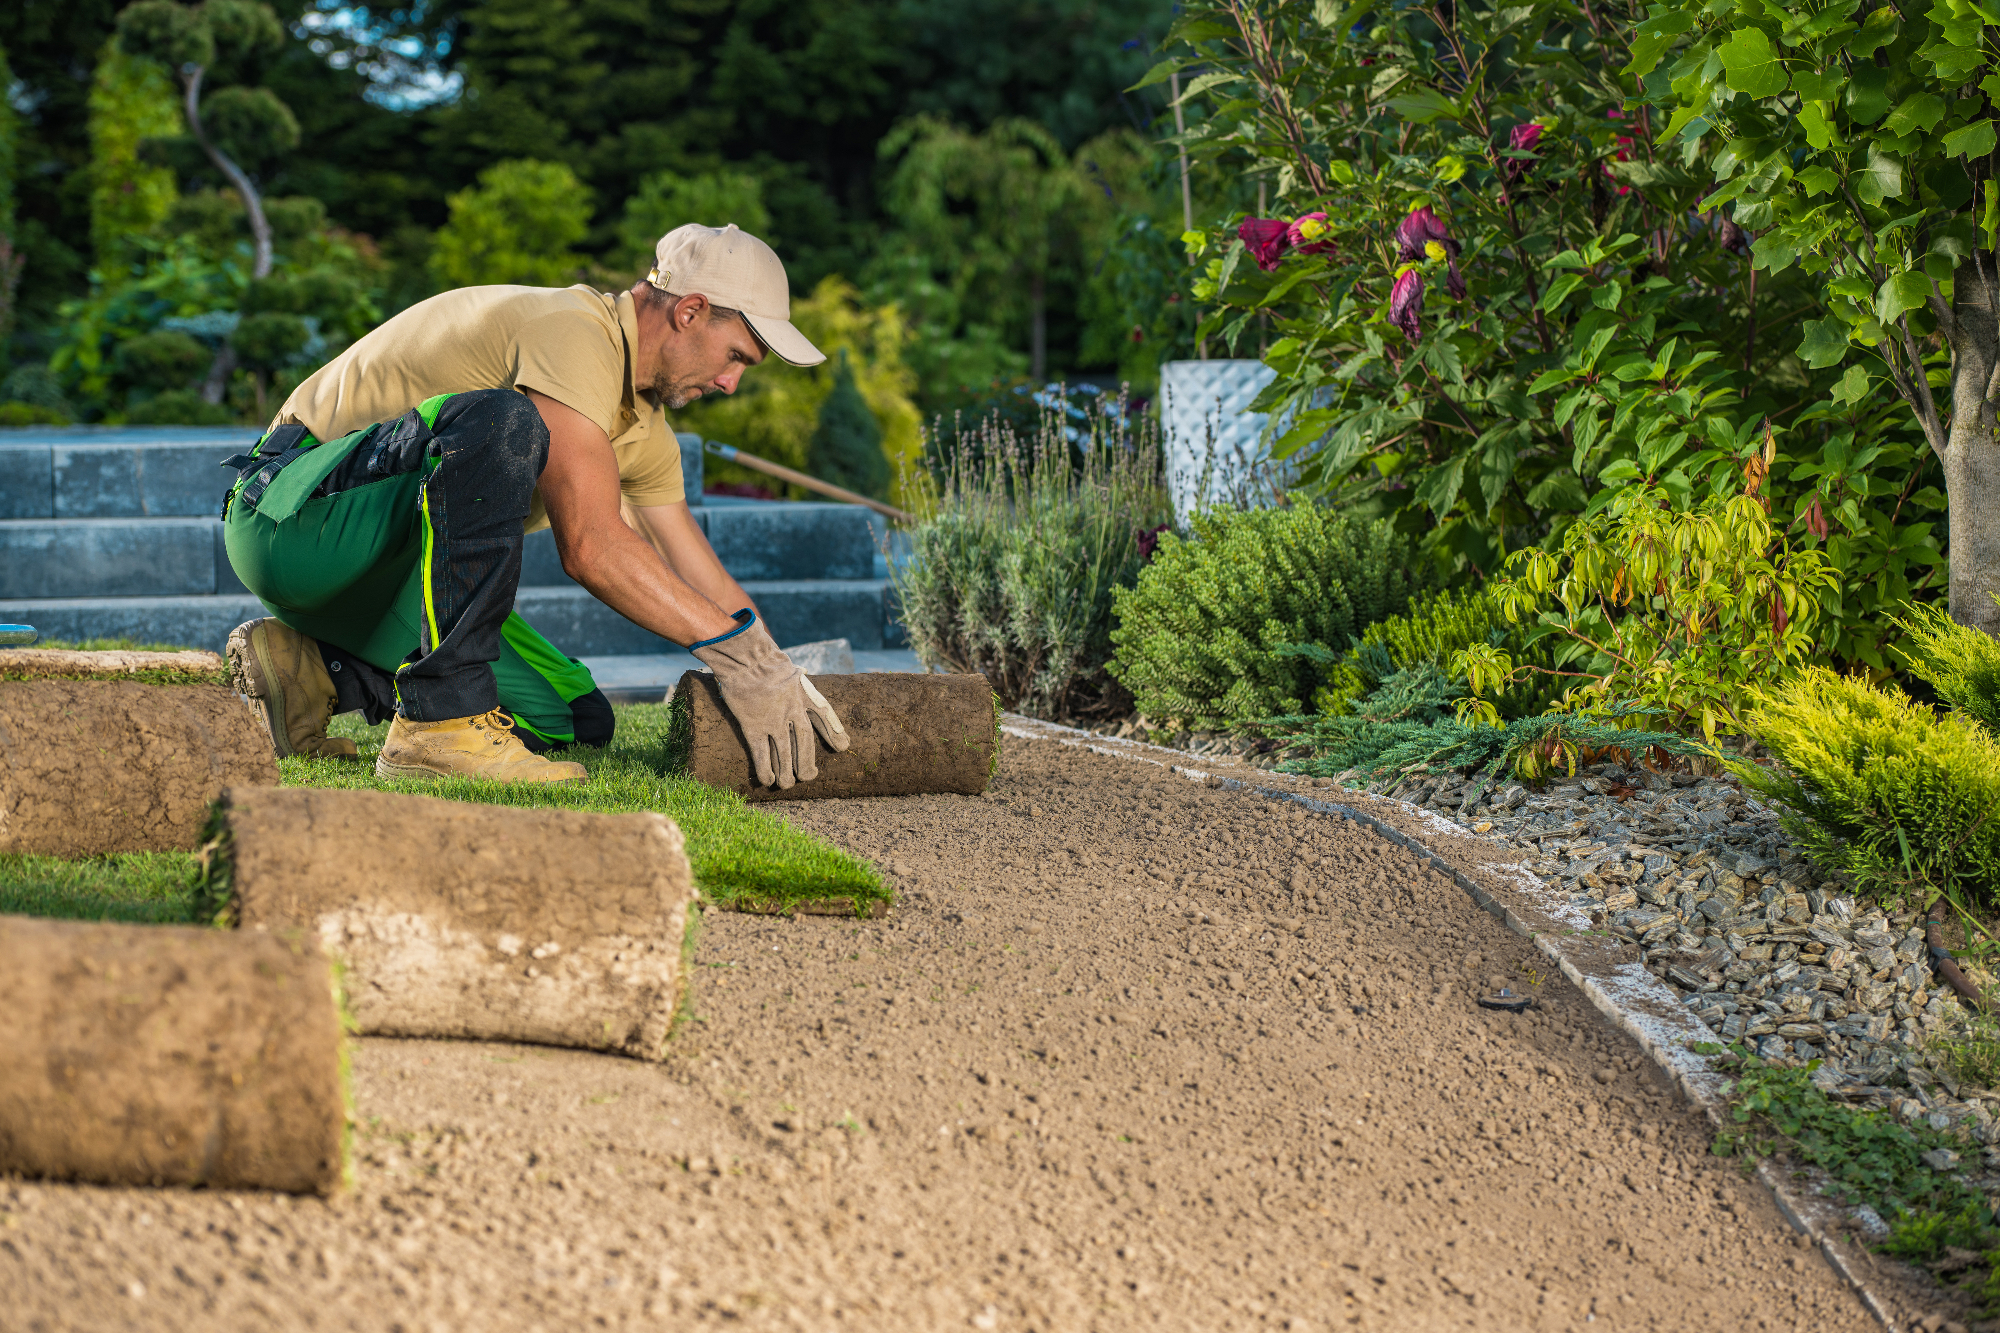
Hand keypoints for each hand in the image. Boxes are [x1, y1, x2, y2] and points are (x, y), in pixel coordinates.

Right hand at [690, 613, 849, 787]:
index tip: (843, 746)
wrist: (745, 658)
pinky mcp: (754, 726)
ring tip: (786, 785)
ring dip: (786, 772)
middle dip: (807, 762)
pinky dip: (765, 769)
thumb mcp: (790, 668)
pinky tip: (767, 780)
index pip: (824, 715)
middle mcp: (793, 710)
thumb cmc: (764, 660)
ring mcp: (774, 720)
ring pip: (784, 753)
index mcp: (804, 694)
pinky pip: (762, 753)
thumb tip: (799, 675)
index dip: (834, 732)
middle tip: (808, 777)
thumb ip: (797, 680)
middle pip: (805, 743)